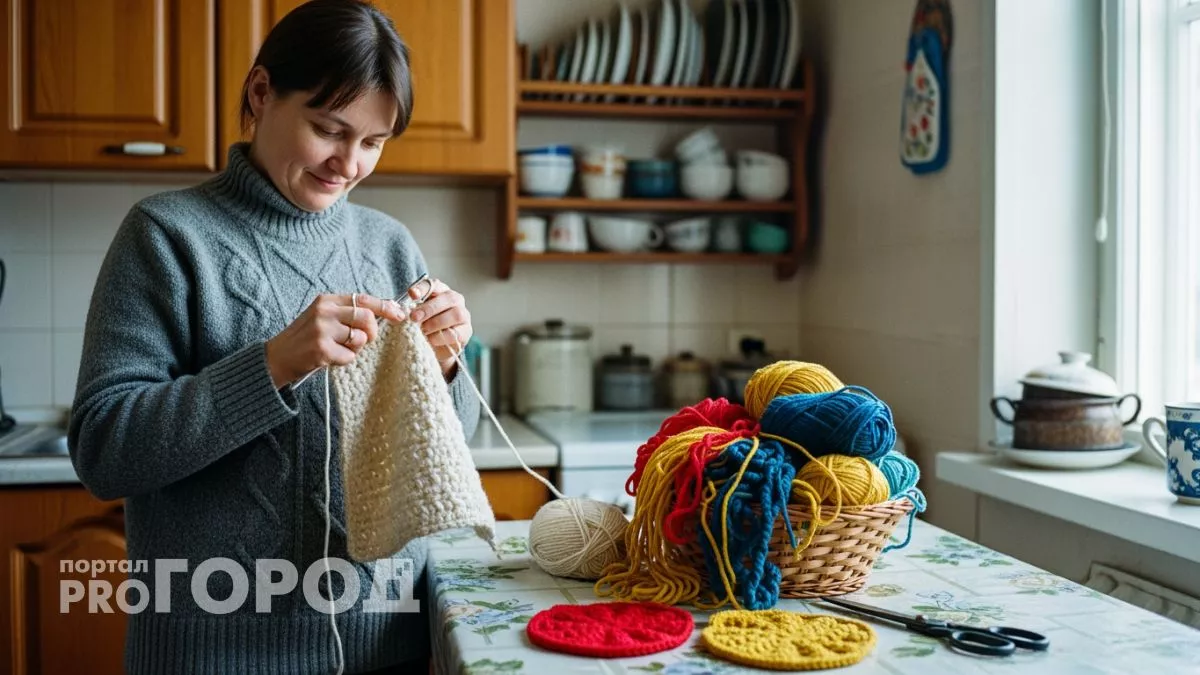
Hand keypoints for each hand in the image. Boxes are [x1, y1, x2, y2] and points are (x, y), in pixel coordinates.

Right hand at [265, 292, 404, 387]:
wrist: (276, 357)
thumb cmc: (305, 338)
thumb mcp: (322, 317)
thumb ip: (346, 313)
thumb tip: (381, 314)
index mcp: (326, 301)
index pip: (363, 299)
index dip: (385, 306)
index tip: (399, 314)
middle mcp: (324, 312)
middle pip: (367, 318)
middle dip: (371, 332)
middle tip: (363, 340)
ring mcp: (322, 330)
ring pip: (360, 338)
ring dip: (354, 348)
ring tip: (337, 348)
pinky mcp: (322, 349)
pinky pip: (350, 357)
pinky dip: (343, 361)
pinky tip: (328, 358)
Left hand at [406, 278, 472, 376]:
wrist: (434, 347)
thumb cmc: (423, 326)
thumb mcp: (413, 316)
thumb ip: (408, 311)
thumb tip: (399, 311)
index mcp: (440, 291)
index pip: (433, 284)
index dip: (422, 288)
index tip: (411, 294)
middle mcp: (455, 300)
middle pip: (448, 298)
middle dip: (429, 308)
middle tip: (414, 318)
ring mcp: (463, 315)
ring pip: (456, 314)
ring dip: (437, 323)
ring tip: (423, 331)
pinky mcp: (466, 332)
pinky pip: (456, 333)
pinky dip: (442, 337)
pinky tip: (431, 340)